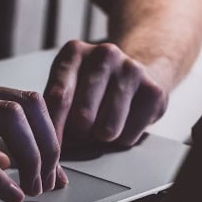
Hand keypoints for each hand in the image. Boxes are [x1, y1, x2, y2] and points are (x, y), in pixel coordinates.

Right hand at [0, 71, 64, 201]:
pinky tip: (7, 195)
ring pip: (8, 118)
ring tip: (32, 187)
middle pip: (28, 104)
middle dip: (49, 145)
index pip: (25, 102)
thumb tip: (9, 161)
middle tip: (49, 180)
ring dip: (30, 156)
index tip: (55, 169)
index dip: (49, 136)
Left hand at [44, 40, 167, 147]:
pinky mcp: (153, 91)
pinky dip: (121, 139)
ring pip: (107, 130)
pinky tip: (122, 122)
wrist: (136, 74)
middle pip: (82, 117)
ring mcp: (131, 70)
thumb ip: (53, 111)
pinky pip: (129, 136)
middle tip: (81, 131)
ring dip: (100, 138)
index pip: (58, 98)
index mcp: (74, 52)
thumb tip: (48, 145)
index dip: (53, 129)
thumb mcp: (66, 88)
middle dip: (78, 135)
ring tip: (100, 126)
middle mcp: (104, 55)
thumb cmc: (91, 88)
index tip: (50, 148)